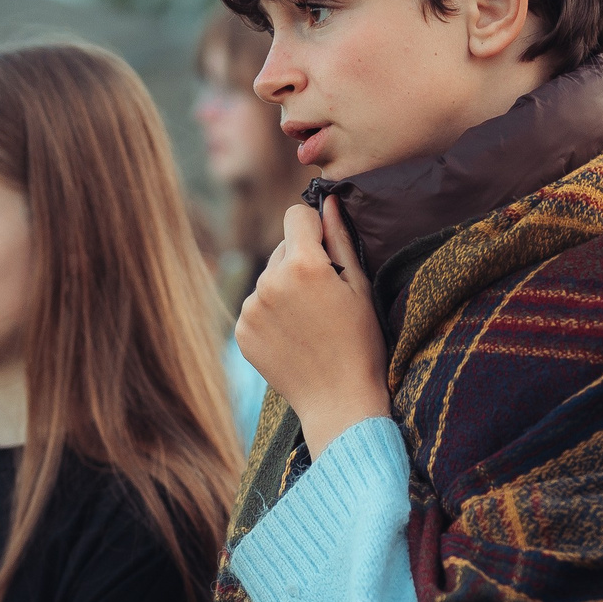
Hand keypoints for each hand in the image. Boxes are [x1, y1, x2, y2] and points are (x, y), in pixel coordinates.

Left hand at [234, 202, 390, 456]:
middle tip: (324, 299)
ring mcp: (251, 308)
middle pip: (281, 249)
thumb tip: (327, 201)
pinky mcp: (241, 331)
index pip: (295, 215)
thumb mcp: (360, 286)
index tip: (326, 246)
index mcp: (303, 265)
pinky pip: (256, 306)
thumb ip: (340, 238)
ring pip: (267, 279)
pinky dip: (271, 315)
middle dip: (300, 262)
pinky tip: (293, 338)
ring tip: (310, 322)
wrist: (339, 401)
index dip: (313, 227)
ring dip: (284, 290)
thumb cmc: (361, 342)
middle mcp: (269, 281)